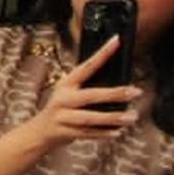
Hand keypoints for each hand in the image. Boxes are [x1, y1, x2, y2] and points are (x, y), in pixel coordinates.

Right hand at [24, 45, 139, 149]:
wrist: (38, 132)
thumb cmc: (61, 108)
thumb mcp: (68, 92)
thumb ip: (87, 86)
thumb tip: (120, 81)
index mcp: (66, 84)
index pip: (86, 66)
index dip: (102, 54)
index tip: (117, 41)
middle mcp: (63, 99)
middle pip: (91, 95)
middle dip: (115, 94)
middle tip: (136, 92)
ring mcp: (62, 117)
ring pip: (90, 118)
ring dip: (113, 118)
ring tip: (132, 117)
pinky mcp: (64, 132)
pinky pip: (87, 133)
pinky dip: (103, 134)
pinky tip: (117, 132)